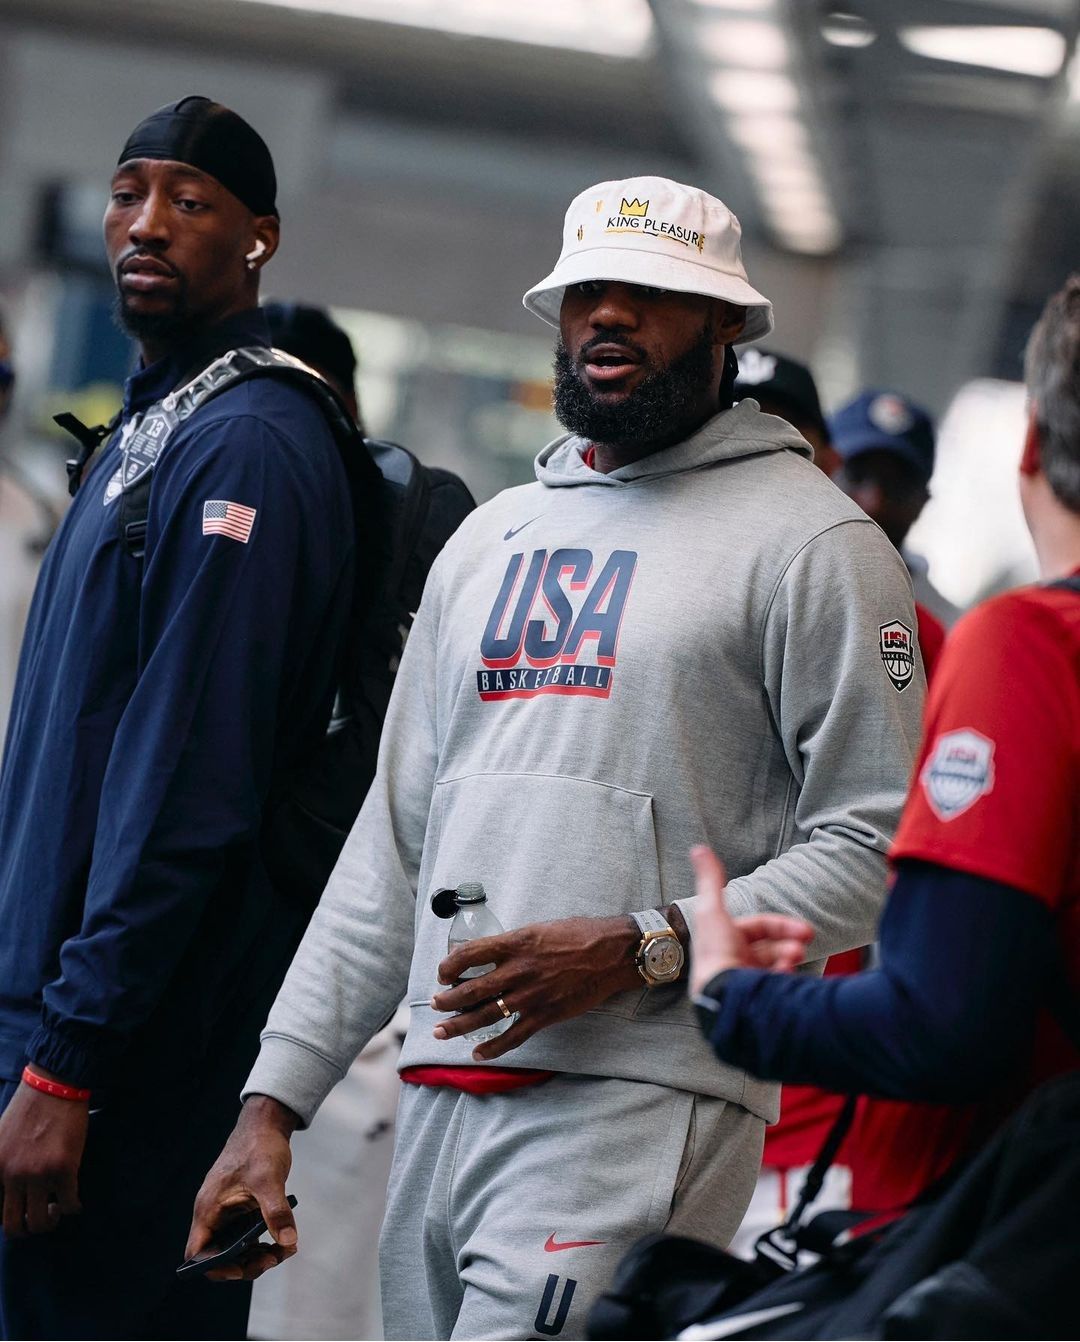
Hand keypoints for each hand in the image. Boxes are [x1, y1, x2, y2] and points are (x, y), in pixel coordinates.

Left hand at [0, 1078, 86, 1236]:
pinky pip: (69, 1204)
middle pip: (12, 1226)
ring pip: (40, 1221)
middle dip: (25, 1229)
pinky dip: (73, 1208)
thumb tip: (5, 1188)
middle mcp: (11, 1175)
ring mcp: (38, 1173)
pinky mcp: (65, 1167)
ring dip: (49, 1222)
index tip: (19, 1210)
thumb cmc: (26, 1108)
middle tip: (38, 1217)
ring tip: (57, 1210)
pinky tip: (75, 1201)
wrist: (54, 1085)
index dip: (6, 1217)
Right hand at [185, 1094, 300, 1281]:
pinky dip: (263, 1243)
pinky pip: (247, 1237)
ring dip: (258, 1255)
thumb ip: (276, 1211)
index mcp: (209, 1209)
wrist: (265, 1125)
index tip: (240, 1268)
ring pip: (236, 1248)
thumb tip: (287, 1240)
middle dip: (246, 1264)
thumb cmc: (259, 1146)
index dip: (214, 1267)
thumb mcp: (269, 1179)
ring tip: (285, 1249)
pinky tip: (284, 1240)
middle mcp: (214, 1215)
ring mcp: (227, 1213)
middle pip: (220, 1256)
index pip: (197, 1253)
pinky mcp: (241, 1210)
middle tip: (273, 1258)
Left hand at [430, 915, 641, 1061]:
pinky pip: (513, 1036)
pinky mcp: (545, 1015)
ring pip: (485, 1015)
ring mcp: (530, 995)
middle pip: (471, 989)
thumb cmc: (578, 935)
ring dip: (459, 1025)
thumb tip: (489, 954)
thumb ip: (514, 943)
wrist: (611, 953)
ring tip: (442, 1031)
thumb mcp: (539, 929)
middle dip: (447, 1000)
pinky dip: (493, 1048)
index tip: (443, 974)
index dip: (449, 966)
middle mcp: (518, 970)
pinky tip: (478, 1053)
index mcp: (515, 943)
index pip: (469, 954)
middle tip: (434, 1005)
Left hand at [689, 846, 813, 996]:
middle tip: (801, 948)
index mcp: (726, 940)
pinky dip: (785, 980)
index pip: (760, 928)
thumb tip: (699, 849)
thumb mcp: (712, 910)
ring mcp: (746, 981)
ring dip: (788, 961)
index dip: (783, 925)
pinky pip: (778, 987)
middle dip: (789, 945)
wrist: (723, 996)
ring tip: (794, 964)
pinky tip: (787, 980)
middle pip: (771, 948)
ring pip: (776, 967)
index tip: (804, 931)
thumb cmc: (715, 955)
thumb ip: (710, 880)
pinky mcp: (756, 1000)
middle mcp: (735, 960)